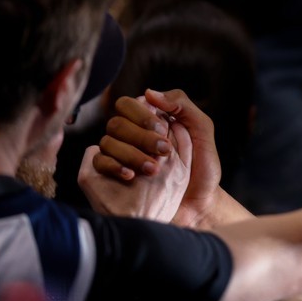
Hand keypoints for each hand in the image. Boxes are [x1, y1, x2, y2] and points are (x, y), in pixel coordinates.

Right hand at [84, 90, 223, 226]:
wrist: (199, 207)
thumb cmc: (203, 170)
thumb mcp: (202, 133)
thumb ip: (182, 106)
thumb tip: (148, 93)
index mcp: (151, 122)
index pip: (129, 104)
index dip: (142, 113)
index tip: (162, 128)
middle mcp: (132, 136)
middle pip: (116, 122)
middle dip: (140, 135)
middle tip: (163, 150)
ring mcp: (121, 156)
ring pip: (107, 141)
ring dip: (131, 153)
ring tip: (154, 169)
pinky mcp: (112, 176)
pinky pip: (98, 163)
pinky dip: (114, 167)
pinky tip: (131, 176)